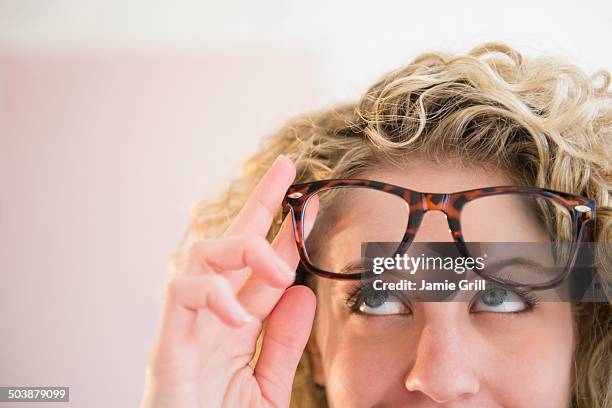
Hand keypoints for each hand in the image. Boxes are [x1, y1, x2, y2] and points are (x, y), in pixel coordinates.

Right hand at [141, 155, 317, 407]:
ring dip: (243, 249)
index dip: (283, 235)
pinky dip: (214, 296)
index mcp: (235, 325)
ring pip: (202, 255)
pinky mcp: (167, 344)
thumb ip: (283, 343)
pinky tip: (240, 315)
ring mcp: (187, 326)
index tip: (309, 205)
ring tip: (279, 263)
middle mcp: (210, 316)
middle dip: (258, 203)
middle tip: (286, 170)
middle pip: (230, 243)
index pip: (260, 268)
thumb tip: (300, 292)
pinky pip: (182, 297)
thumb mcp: (267, 387)